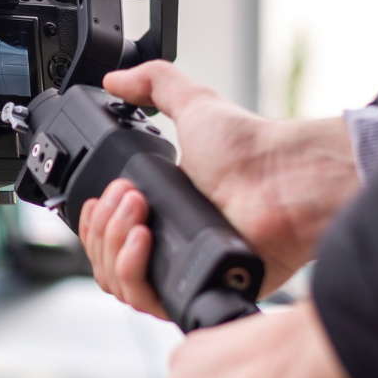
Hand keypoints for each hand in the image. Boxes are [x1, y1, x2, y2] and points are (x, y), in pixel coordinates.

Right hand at [80, 61, 360, 301]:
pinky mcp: (194, 293)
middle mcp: (170, 245)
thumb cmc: (254, 151)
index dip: (94, 220)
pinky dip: (132, 269)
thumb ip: (154, 82)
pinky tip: (144, 238)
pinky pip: (143, 301)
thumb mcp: (194, 104)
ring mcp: (181, 272)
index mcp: (164, 211)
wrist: (283, 181)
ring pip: (115, 281)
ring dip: (113, 243)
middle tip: (129, 196)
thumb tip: (116, 77)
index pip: (106, 235)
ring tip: (139, 212)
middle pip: (102, 259)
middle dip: (102, 225)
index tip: (100, 197)